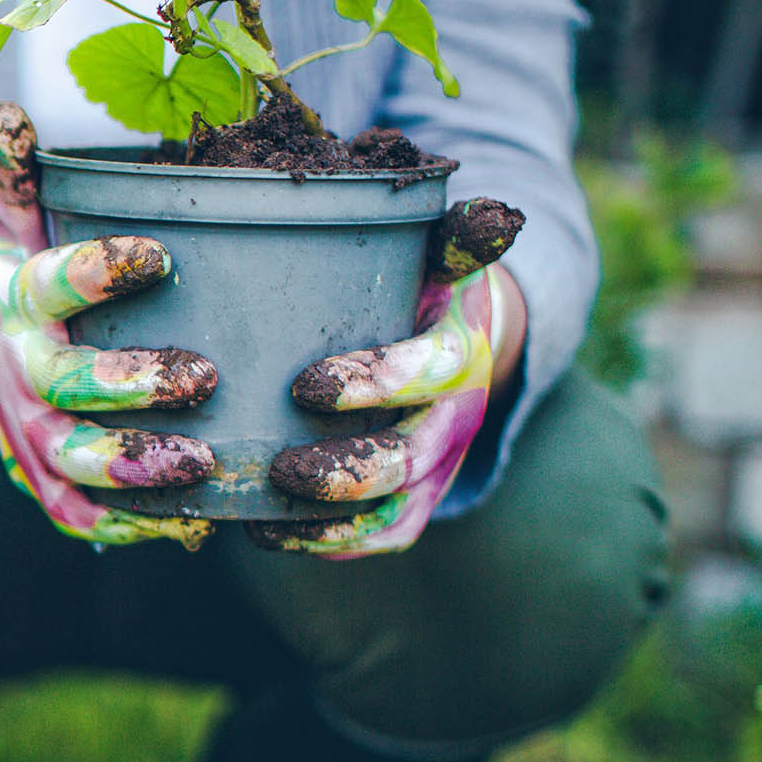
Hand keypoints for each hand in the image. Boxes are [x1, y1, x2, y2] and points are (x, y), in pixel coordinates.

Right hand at [0, 103, 217, 547]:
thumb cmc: (3, 272)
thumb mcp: (5, 219)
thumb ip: (16, 170)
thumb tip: (9, 110)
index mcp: (19, 302)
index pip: (57, 284)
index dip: (103, 271)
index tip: (160, 254)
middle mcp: (20, 375)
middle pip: (70, 387)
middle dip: (133, 385)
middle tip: (202, 375)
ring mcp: (30, 435)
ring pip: (79, 461)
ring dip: (139, 467)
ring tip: (205, 460)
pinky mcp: (43, 480)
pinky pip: (82, 514)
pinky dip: (131, 525)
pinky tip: (191, 524)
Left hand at [253, 263, 514, 558]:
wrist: (460, 333)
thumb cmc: (424, 283)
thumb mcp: (440, 252)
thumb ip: (455, 236)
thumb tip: (496, 217)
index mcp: (459, 350)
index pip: (429, 373)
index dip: (374, 384)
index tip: (305, 387)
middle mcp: (455, 416)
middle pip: (410, 460)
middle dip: (346, 471)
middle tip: (280, 469)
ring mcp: (437, 465)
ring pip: (394, 511)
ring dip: (332, 521)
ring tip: (265, 514)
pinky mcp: (416, 498)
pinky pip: (381, 536)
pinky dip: (328, 544)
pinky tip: (265, 534)